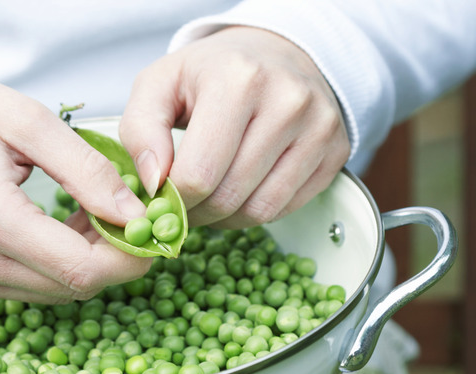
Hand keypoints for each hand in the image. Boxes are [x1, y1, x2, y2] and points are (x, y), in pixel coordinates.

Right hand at [0, 64, 148, 303]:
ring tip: (96, 211)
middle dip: (114, 258)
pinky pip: (32, 285)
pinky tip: (69, 225)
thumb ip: (86, 170)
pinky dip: (61, 263)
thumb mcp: (29, 122)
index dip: (128, 257)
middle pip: (72, 287)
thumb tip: (133, 212)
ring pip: (56, 291)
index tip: (152, 230)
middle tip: (131, 215)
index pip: (80, 269)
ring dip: (89, 260)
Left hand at [120, 26, 349, 228]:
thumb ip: (140, 131)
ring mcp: (319, 127)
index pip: (198, 174)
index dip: (173, 200)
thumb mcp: (159, 84)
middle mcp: (287, 101)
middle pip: (229, 196)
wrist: (276, 53)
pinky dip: (257, 211)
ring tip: (210, 199)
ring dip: (226, 218)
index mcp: (238, 80)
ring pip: (260, 210)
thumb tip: (154, 182)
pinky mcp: (335, 151)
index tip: (163, 197)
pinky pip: (287, 208)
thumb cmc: (213, 72)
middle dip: (197, 213)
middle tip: (184, 205)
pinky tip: (242, 191)